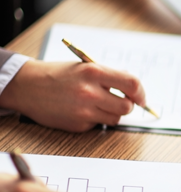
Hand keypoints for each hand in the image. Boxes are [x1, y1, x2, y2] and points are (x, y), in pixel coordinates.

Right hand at [0, 60, 146, 131]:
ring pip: (116, 118)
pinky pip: (99, 124)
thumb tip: (134, 88)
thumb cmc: (58, 75)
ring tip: (98, 104)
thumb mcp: (85, 67)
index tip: (141, 97)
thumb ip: (109, 76)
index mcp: (94, 72)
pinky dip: (96, 119)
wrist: (28, 87)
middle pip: (127, 106)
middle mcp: (90, 92)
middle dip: (127, 104)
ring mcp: (84, 110)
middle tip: (119, 100)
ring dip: (112, 113)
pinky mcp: (79, 124)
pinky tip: (82, 110)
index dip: (141, 93)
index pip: (132, 84)